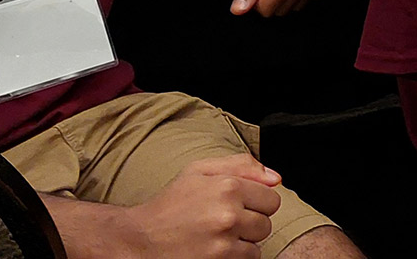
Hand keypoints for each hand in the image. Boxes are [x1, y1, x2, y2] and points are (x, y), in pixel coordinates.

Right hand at [126, 154, 281, 258]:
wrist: (140, 240)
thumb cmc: (170, 205)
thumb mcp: (198, 171)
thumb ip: (240, 166)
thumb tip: (275, 178)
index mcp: (227, 186)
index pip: (272, 198)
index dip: (256, 202)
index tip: (239, 205)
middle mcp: (228, 214)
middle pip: (267, 223)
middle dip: (250, 223)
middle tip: (224, 221)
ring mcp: (224, 242)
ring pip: (258, 244)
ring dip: (243, 242)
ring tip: (218, 236)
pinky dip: (234, 257)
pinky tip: (215, 249)